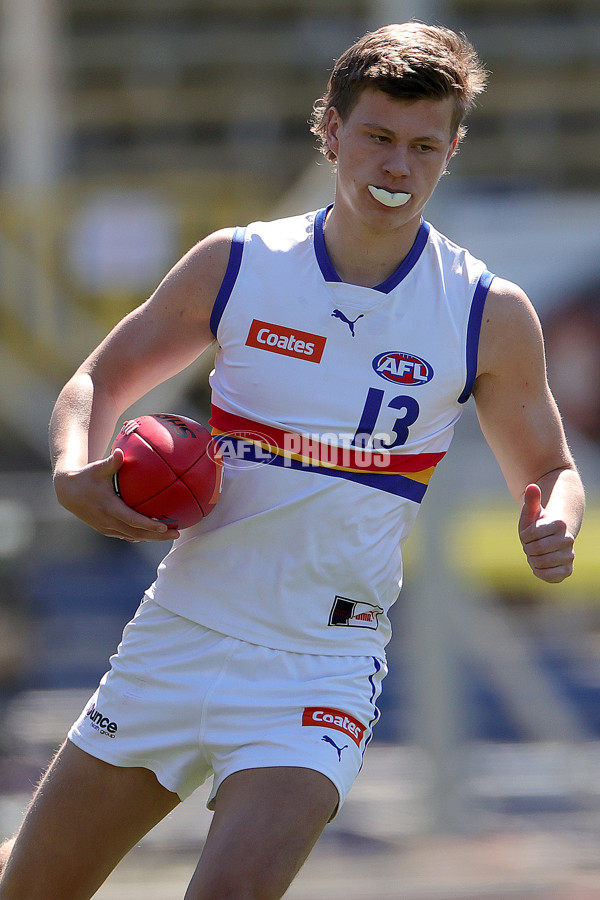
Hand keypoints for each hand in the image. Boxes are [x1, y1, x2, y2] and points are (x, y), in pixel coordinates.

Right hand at [53, 449, 179, 541]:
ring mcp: (106, 527)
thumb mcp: (97, 468)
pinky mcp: (105, 529)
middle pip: (137, 533)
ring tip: (170, 535)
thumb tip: (121, 452)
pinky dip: (141, 535)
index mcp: (108, 507)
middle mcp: (108, 521)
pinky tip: (154, 533)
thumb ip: (112, 462)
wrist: (67, 491)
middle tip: (176, 534)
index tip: (165, 527)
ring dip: (151, 537)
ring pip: (133, 536)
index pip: (132, 520)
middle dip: (157, 536)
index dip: (149, 525)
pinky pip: (126, 535)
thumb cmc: (86, 476)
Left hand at [518, 483, 574, 582]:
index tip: (528, 534)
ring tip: (536, 554)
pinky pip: (549, 576)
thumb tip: (532, 486)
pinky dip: (539, 572)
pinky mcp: (567, 570)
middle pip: (535, 550)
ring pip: (540, 563)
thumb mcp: (532, 512)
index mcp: (559, 523)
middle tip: (531, 545)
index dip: (524, 536)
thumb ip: (532, 500)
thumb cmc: (537, 525)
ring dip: (532, 560)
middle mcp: (568, 539)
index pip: (529, 535)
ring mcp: (570, 556)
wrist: (549, 539)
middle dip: (528, 548)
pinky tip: (540, 565)